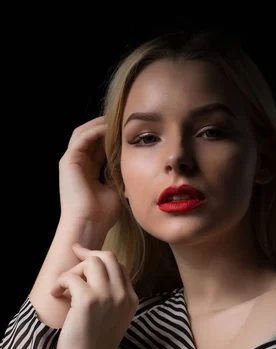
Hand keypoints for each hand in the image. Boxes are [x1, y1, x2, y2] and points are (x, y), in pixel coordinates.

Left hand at [51, 244, 138, 348]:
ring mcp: (108, 296)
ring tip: (64, 288)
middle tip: (74, 254)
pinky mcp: (88, 299)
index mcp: (131, 299)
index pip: (119, 267)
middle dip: (88, 255)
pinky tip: (56, 295)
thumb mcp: (113, 319)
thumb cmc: (94, 346)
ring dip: (73, 271)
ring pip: (92, 262)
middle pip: (108, 258)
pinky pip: (71, 277)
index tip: (85, 257)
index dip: (100, 259)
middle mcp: (123, 295)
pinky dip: (60, 283)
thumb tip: (91, 275)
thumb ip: (111, 298)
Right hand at [59, 116, 121, 231]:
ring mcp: (71, 163)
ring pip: (83, 134)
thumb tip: (131, 165)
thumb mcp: (115, 190)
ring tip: (114, 120)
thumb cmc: (102, 214)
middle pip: (89, 138)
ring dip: (98, 125)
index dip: (111, 139)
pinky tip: (108, 128)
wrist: (89, 224)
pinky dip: (94, 131)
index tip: (128, 134)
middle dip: (104, 128)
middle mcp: (77, 166)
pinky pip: (81, 138)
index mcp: (87, 173)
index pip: (98, 149)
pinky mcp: (68, 161)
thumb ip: (118, 176)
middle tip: (121, 122)